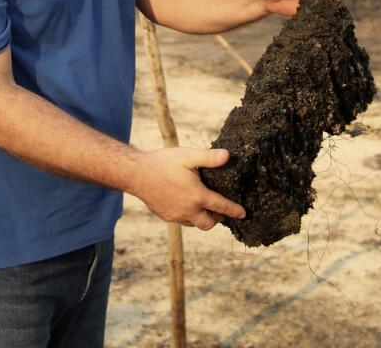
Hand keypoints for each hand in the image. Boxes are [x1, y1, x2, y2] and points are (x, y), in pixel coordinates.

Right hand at [130, 147, 245, 229]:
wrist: (137, 174)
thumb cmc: (163, 163)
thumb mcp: (187, 156)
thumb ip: (208, 157)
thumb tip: (227, 155)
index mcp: (197, 196)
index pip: (221, 206)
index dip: (234, 210)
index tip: (243, 213)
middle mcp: (188, 210)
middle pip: (209, 223)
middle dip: (218, 218)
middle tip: (221, 209)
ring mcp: (176, 215)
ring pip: (195, 224)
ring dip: (203, 217)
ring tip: (205, 207)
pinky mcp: (166, 216)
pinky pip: (183, 221)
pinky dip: (189, 216)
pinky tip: (187, 204)